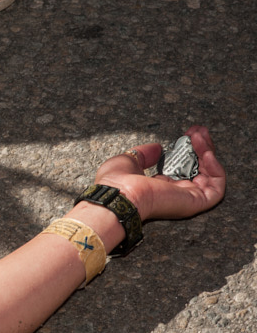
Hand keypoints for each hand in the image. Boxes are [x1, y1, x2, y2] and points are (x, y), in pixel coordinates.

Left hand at [93, 126, 225, 221]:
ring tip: (201, 136)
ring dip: (208, 153)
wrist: (118, 196)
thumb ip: (144, 154)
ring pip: (209, 176)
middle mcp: (174, 192)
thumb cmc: (116, 182)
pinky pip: (216, 189)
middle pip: (197, 169)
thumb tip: (158, 147)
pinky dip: (216, 170)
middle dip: (200, 147)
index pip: (181, 166)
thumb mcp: (128, 160)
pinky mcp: (195, 202)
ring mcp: (186, 198)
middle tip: (199, 130)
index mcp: (158, 186)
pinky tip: (207, 154)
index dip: (186, 148)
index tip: (188, 133)